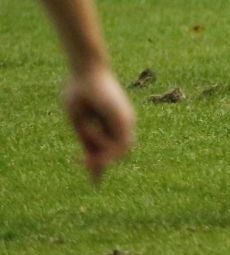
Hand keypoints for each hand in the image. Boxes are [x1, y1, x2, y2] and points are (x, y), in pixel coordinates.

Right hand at [61, 64, 134, 180]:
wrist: (85, 71)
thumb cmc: (79, 93)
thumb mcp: (79, 122)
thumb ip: (87, 140)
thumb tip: (90, 160)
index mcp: (109, 123)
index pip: (112, 150)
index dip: (103, 166)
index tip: (95, 183)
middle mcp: (122, 122)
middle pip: (117, 152)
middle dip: (103, 165)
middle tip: (90, 175)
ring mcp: (125, 119)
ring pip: (119, 148)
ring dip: (103, 157)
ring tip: (85, 157)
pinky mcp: (124, 116)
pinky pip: (120, 140)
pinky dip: (107, 149)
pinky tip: (94, 153)